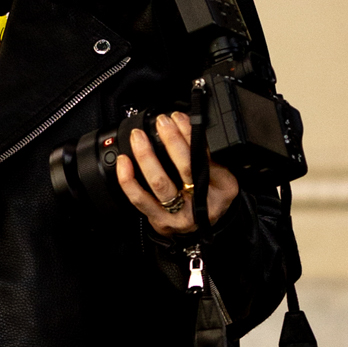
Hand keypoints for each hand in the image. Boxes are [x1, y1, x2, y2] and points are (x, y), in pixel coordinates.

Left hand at [115, 109, 238, 238]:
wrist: (200, 228)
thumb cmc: (211, 198)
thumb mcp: (224, 178)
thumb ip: (209, 156)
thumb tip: (186, 125)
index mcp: (220, 190)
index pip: (205, 158)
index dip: (190, 136)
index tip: (179, 118)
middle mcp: (198, 206)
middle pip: (184, 170)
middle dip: (172, 141)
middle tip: (162, 122)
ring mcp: (176, 215)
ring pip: (159, 184)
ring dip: (147, 156)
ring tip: (139, 137)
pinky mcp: (156, 219)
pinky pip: (139, 199)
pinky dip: (128, 179)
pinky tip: (123, 162)